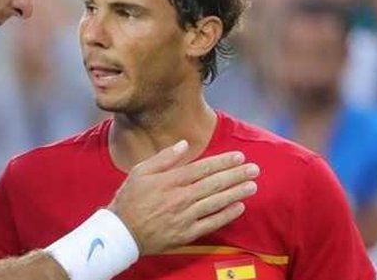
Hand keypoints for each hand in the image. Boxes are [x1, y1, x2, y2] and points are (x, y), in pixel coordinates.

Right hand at [108, 141, 258, 254]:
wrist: (122, 232)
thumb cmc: (130, 199)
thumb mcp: (140, 171)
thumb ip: (164, 158)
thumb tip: (184, 144)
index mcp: (169, 180)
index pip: (202, 168)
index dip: (222, 162)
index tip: (239, 157)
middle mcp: (180, 197)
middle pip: (213, 184)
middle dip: (236, 175)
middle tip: (254, 169)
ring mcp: (185, 216)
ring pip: (216, 202)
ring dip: (236, 193)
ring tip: (252, 185)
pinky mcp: (186, 233)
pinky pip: (211, 223)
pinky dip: (226, 215)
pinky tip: (239, 207)